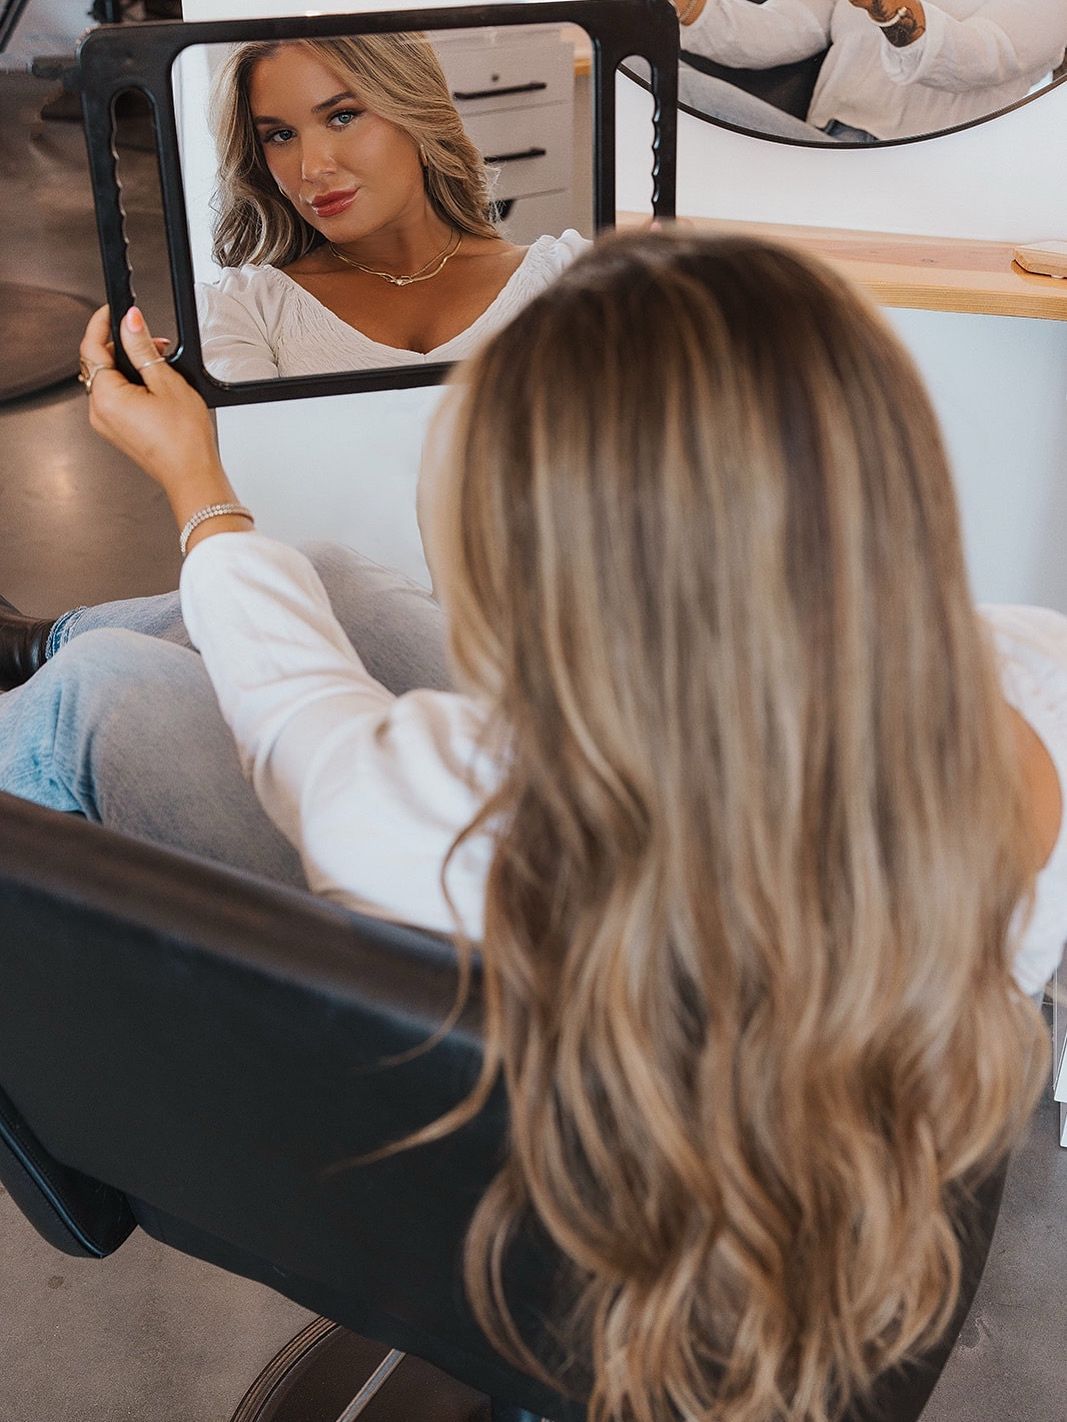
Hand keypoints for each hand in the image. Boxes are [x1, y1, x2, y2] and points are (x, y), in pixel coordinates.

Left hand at [81, 305, 233, 508]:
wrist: (192, 475)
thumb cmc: (184, 440)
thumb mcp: (166, 382)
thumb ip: (142, 348)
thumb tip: (130, 322)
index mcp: (106, 397)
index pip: (91, 346)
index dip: (102, 323)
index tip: (113, 309)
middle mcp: (99, 412)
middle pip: (99, 363)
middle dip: (122, 345)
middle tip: (151, 340)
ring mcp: (107, 424)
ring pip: (109, 381)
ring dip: (130, 365)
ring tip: (160, 364)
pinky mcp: (118, 431)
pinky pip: (117, 399)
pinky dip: (132, 385)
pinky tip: (156, 385)